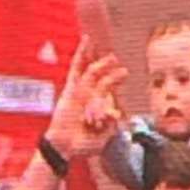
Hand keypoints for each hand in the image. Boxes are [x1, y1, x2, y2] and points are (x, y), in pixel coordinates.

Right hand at [45, 35, 127, 157]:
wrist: (64, 147)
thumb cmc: (83, 145)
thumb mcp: (104, 138)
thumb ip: (111, 126)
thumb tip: (114, 113)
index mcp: (99, 106)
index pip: (110, 90)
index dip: (116, 83)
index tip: (125, 75)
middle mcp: (90, 97)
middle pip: (103, 79)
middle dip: (112, 72)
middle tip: (122, 70)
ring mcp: (81, 91)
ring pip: (92, 71)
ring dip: (102, 63)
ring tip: (112, 57)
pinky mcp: (71, 88)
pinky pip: (76, 68)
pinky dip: (81, 54)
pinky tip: (87, 41)